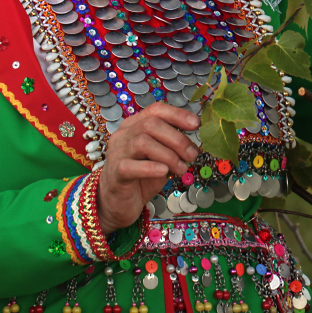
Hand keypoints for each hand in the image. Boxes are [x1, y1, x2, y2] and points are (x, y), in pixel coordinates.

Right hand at [96, 103, 199, 230]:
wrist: (118, 202)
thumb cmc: (141, 178)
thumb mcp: (160, 158)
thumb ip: (171, 146)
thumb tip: (194, 142)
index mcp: (134, 126)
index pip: (155, 110)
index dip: (177, 115)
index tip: (196, 124)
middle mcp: (123, 135)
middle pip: (151, 124)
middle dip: (177, 139)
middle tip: (192, 155)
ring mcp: (116, 153)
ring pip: (143, 143)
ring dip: (169, 155)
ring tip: (181, 169)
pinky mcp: (115, 173)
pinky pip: (131, 166)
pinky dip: (151, 167)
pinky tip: (164, 172)